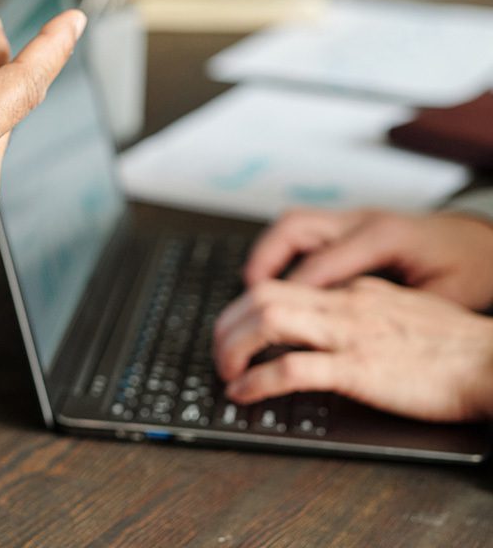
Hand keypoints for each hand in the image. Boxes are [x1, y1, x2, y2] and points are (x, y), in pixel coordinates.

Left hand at [213, 277, 492, 421]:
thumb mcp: (403, 311)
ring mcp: (349, 335)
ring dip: (233, 347)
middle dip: (228, 323)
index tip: (237, 329)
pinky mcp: (358, 369)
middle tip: (219, 352)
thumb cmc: (460, 348)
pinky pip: (290, 369)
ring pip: (267, 320)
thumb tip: (331, 322)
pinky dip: (257, 381)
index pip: (285, 285)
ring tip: (226, 372)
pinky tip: (245, 394)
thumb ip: (365, 310)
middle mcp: (345, 304)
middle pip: (262, 295)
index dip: (249, 308)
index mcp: (355, 290)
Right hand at [242, 207, 492, 309]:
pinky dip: (284, 255)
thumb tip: (352, 340)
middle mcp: (362, 221)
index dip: (292, 296)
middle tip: (247, 298)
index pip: (320, 265)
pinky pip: (305, 234)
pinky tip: (281, 283)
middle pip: (293, 228)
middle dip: (263, 262)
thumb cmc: (471, 270)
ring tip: (252, 291)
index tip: (270, 325)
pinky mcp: (352, 226)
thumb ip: (396, 315)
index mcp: (384, 237)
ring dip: (267, 255)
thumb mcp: (445, 299)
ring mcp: (354, 219)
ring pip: (292, 225)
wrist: (487, 244)